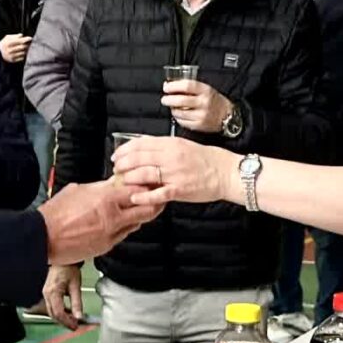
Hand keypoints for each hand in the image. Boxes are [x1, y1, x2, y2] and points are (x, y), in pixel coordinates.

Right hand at [0, 33, 30, 64]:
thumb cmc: (4, 43)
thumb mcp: (7, 37)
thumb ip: (15, 36)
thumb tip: (22, 35)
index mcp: (8, 43)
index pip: (20, 41)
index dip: (26, 39)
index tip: (30, 38)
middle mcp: (10, 50)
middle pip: (23, 47)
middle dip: (27, 44)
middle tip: (29, 43)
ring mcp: (11, 56)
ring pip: (23, 52)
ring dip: (26, 50)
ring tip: (25, 47)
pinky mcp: (13, 60)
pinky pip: (22, 57)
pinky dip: (23, 54)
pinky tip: (22, 52)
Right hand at [39, 179, 153, 266]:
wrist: (44, 237)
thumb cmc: (56, 214)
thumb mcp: (78, 190)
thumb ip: (99, 187)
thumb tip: (111, 183)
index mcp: (106, 199)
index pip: (138, 191)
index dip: (146, 187)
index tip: (149, 184)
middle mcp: (113, 218)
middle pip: (146, 210)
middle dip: (154, 203)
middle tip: (155, 198)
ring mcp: (111, 234)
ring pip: (137, 224)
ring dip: (139, 216)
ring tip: (137, 209)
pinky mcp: (106, 247)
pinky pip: (123, 236)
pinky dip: (125, 228)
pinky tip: (120, 223)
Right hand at [42, 261, 86, 329]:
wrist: (63, 260)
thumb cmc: (68, 269)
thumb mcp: (76, 286)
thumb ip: (77, 303)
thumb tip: (79, 316)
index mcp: (53, 292)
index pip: (58, 313)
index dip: (67, 322)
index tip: (75, 326)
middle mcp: (47, 294)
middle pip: (53, 315)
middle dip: (64, 322)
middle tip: (75, 326)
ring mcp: (46, 294)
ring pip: (52, 312)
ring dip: (62, 318)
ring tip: (73, 321)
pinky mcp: (48, 293)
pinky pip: (52, 306)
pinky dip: (60, 312)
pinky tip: (68, 313)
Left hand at [113, 135, 233, 211]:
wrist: (226, 172)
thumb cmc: (207, 159)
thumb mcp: (184, 145)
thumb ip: (165, 147)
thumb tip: (145, 148)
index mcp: (171, 144)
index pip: (141, 144)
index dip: (125, 150)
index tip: (116, 155)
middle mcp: (171, 157)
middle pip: (139, 158)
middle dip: (123, 164)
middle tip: (116, 169)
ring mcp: (175, 174)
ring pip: (144, 174)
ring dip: (129, 178)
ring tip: (122, 181)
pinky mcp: (180, 190)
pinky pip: (157, 194)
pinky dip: (143, 196)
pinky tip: (134, 198)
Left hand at [162, 78, 232, 134]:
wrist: (227, 116)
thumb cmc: (214, 100)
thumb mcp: (206, 89)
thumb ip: (190, 87)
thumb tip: (170, 85)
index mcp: (206, 90)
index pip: (187, 86)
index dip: (174, 86)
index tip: (166, 87)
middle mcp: (204, 103)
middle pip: (180, 100)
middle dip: (168, 99)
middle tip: (165, 99)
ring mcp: (201, 115)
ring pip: (179, 112)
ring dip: (172, 109)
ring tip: (173, 106)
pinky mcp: (199, 126)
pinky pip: (182, 121)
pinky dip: (177, 117)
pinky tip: (179, 114)